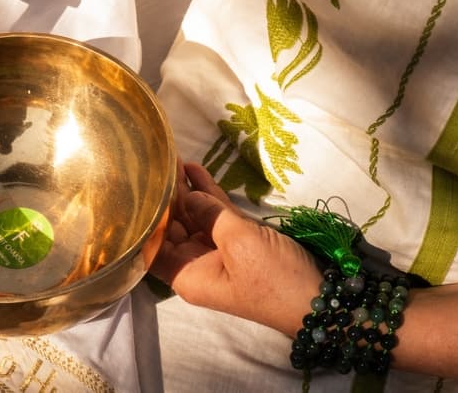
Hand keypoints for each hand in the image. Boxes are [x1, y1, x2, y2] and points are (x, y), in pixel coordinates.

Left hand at [150, 162, 321, 336]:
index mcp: (187, 275)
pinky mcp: (239, 242)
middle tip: (151, 165)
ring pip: (193, 217)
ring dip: (184, 190)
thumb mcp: (238, 241)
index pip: (151, 246)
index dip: (143, 219)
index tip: (136, 189)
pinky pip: (215, 215)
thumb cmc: (274, 278)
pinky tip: (193, 169)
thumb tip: (190, 195)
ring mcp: (218, 253)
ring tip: (167, 159)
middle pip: (171, 228)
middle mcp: (196, 265)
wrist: (321, 298)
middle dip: (162, 198)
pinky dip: (206, 193)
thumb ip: (209, 214)